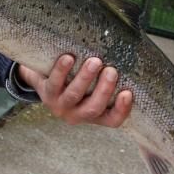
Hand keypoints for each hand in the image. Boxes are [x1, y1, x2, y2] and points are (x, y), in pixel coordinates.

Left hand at [17, 55, 132, 127]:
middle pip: (94, 108)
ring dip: (85, 78)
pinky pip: (54, 82)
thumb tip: (129, 54)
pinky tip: (69, 58)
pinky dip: (62, 70)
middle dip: (104, 89)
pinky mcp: (46, 93)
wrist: (44, 77)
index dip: (122, 110)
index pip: (112, 119)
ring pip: (73, 95)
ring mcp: (60, 105)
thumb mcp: (92, 85)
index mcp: (93, 114)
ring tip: (94, 61)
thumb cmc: (76, 78)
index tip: (128, 93)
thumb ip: (106, 77)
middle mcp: (77, 114)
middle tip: (111, 71)